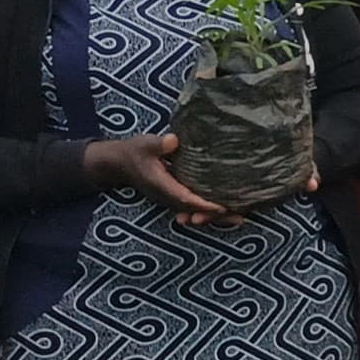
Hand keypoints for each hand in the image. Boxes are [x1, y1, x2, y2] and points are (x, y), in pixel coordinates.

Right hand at [83, 133, 230, 223]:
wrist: (119, 163)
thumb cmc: (134, 152)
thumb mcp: (144, 145)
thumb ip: (157, 144)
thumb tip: (173, 141)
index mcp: (161, 186)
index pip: (184, 198)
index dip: (203, 204)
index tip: (221, 207)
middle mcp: (167, 197)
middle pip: (194, 210)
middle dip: (215, 215)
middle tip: (240, 218)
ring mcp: (170, 198)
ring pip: (195, 212)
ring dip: (215, 216)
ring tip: (240, 218)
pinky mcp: (174, 196)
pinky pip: (193, 207)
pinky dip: (208, 211)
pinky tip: (227, 211)